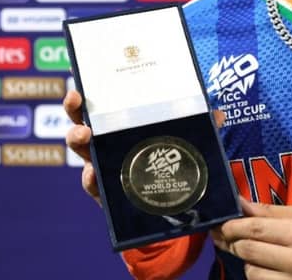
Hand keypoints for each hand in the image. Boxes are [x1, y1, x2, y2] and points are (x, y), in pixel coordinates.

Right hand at [62, 91, 226, 206]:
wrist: (171, 208)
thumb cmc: (169, 163)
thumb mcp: (183, 141)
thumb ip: (198, 128)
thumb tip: (217, 114)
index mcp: (119, 128)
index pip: (97, 108)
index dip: (83, 96)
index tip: (77, 83)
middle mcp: (105, 147)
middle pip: (81, 125)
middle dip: (73, 112)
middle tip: (75, 100)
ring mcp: (104, 170)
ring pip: (82, 153)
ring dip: (77, 140)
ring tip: (84, 135)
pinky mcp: (106, 195)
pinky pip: (93, 186)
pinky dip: (90, 178)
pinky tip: (93, 172)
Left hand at [210, 197, 291, 279]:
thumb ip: (271, 211)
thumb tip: (240, 203)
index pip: (254, 228)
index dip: (231, 226)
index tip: (222, 225)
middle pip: (247, 250)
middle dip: (233, 242)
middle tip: (229, 237)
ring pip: (251, 272)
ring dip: (248, 262)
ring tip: (256, 255)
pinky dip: (259, 277)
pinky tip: (265, 269)